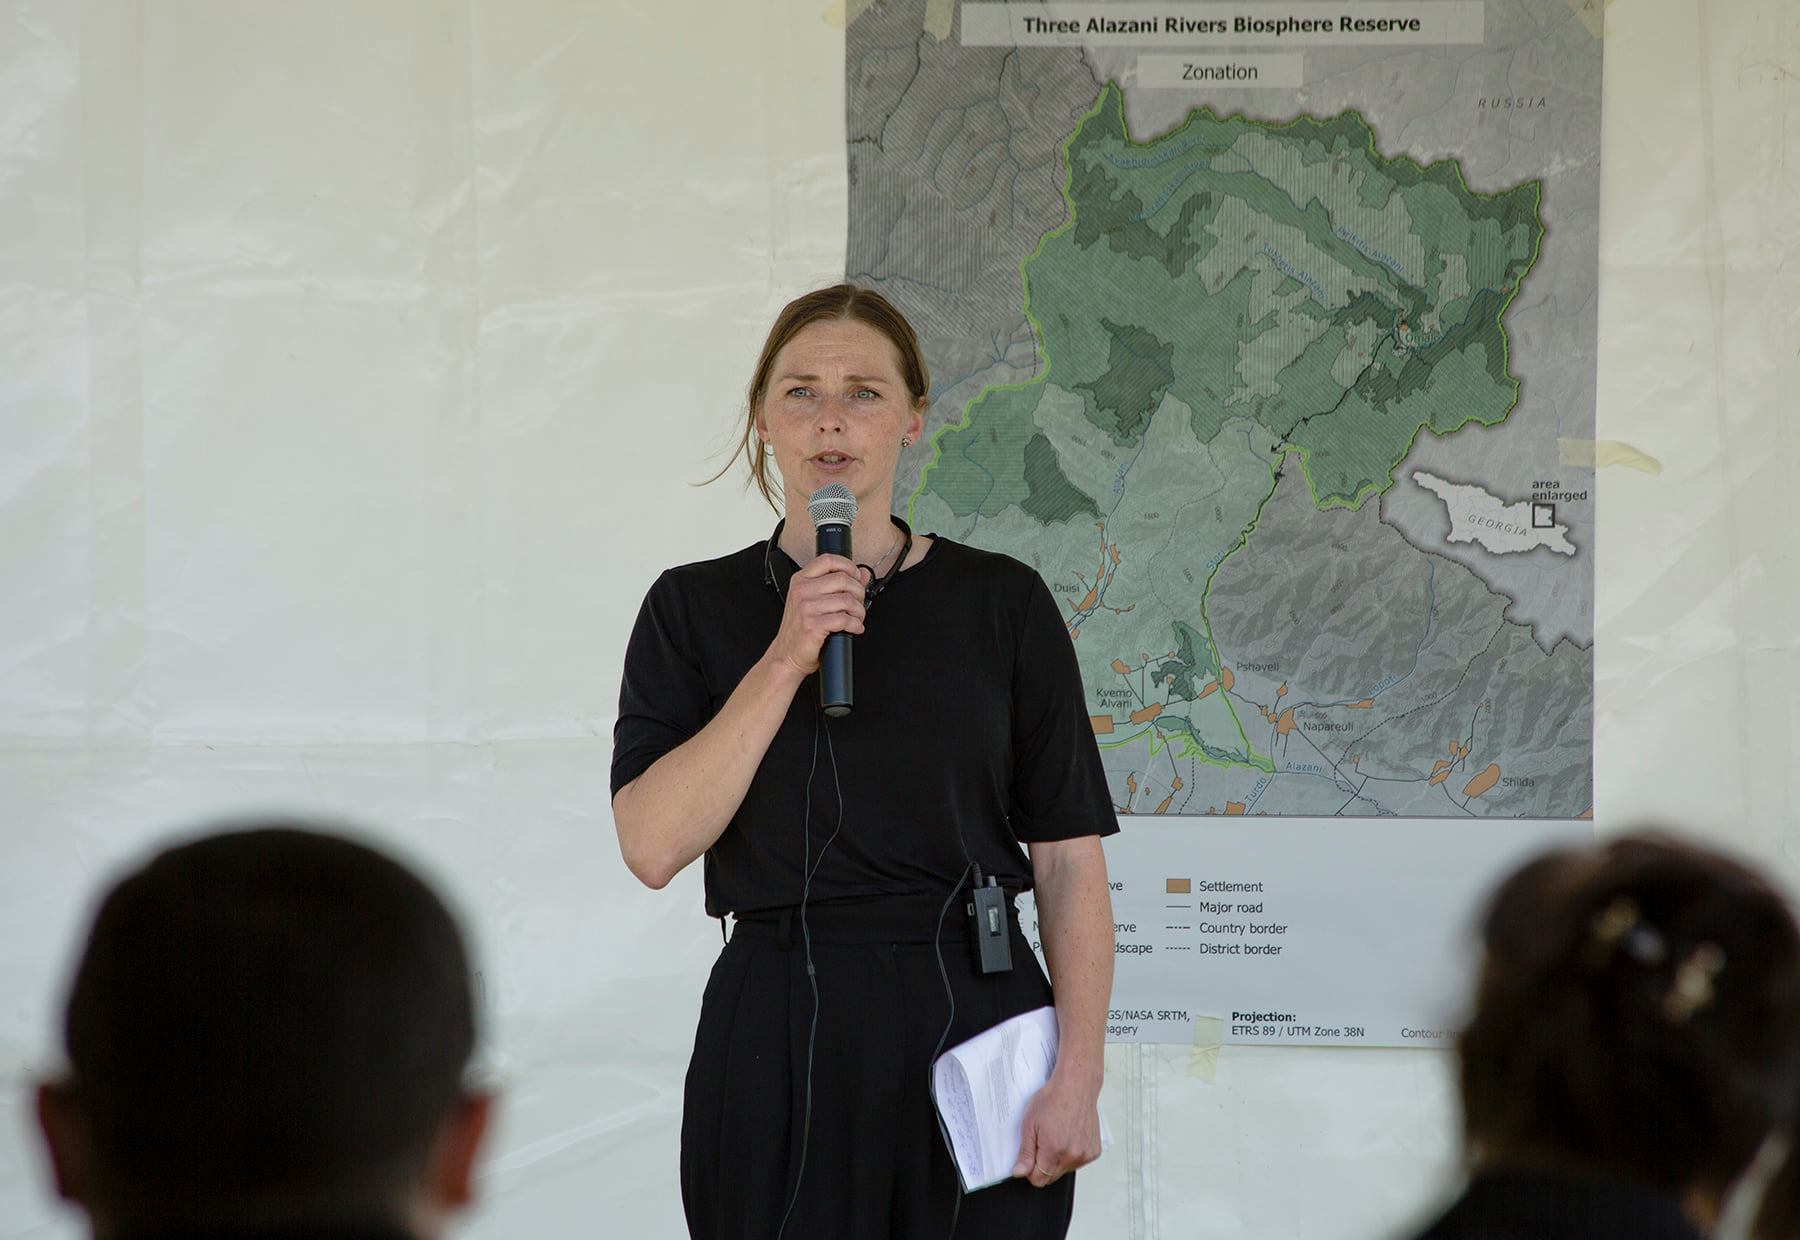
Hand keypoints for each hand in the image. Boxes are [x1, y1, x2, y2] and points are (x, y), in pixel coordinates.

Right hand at [769, 554, 870, 676]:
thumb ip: (837, 585)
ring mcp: (806, 608)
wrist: (787, 655)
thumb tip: (862, 573)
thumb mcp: (814, 600)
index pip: (828, 560)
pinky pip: (844, 619)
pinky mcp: (813, 626)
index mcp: (800, 580)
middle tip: (859, 603)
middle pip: (842, 579)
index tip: (856, 577)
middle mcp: (801, 591)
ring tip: (857, 618)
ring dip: (859, 611)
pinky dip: (855, 625)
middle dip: (858, 592)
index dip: (848, 566)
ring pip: (847, 600)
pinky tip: (854, 628)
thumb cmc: (800, 629)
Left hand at [1011, 1072, 1102, 1187]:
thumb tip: (1019, 1173)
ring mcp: (1085, 1154)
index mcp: (1054, 1150)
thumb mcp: (1029, 1124)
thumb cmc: (1053, 1099)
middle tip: (1042, 1141)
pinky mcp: (1094, 1151)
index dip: (1030, 1170)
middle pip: (1051, 1178)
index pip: (1038, 1180)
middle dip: (1043, 1165)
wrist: (1075, 1086)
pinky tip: (1068, 1136)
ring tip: (1057, 1136)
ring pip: (1064, 1171)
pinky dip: (1071, 1154)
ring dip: (1057, 1160)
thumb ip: (1025, 1153)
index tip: (1029, 1157)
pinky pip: (1077, 1163)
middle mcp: (1072, 1155)